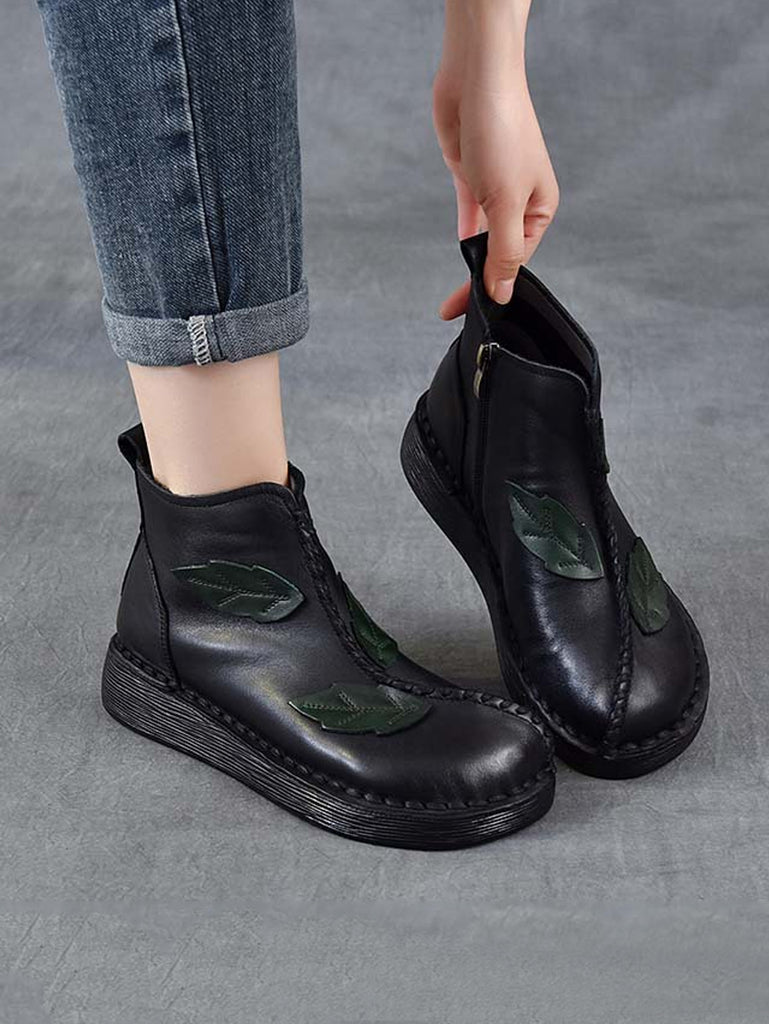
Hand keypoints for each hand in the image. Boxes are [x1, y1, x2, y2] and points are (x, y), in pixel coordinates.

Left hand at [433, 1, 558, 318]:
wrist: (477, 78)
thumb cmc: (502, 131)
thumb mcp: (505, 203)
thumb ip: (503, 252)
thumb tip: (502, 293)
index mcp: (541, 209)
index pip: (517, 260)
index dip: (495, 285)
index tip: (472, 309)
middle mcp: (521, 202)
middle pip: (499, 252)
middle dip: (480, 279)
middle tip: (453, 310)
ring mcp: (495, 190)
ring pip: (484, 237)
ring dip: (471, 260)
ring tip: (454, 295)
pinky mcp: (472, 177)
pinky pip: (470, 215)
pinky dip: (466, 235)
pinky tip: (461, 254)